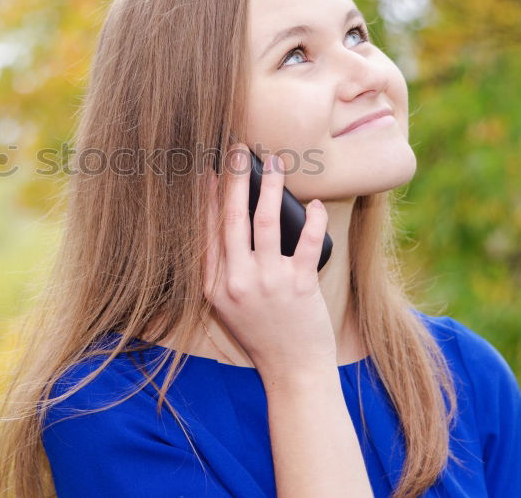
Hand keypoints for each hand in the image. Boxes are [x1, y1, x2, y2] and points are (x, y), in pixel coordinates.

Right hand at [202, 143, 337, 377]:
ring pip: (267, 222)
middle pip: (232, 218)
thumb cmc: (261, 332)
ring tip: (276, 163)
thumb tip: (227, 218)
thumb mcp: (226, 305)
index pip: (206, 229)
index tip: (209, 167)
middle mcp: (236, 281)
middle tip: (239, 149)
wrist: (292, 369)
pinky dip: (312, 220)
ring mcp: (268, 283)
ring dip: (272, 187)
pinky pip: (307, 242)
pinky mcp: (299, 285)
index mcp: (213, 285)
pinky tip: (314, 205)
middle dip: (234, 178)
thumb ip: (222, 268)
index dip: (207, 195)